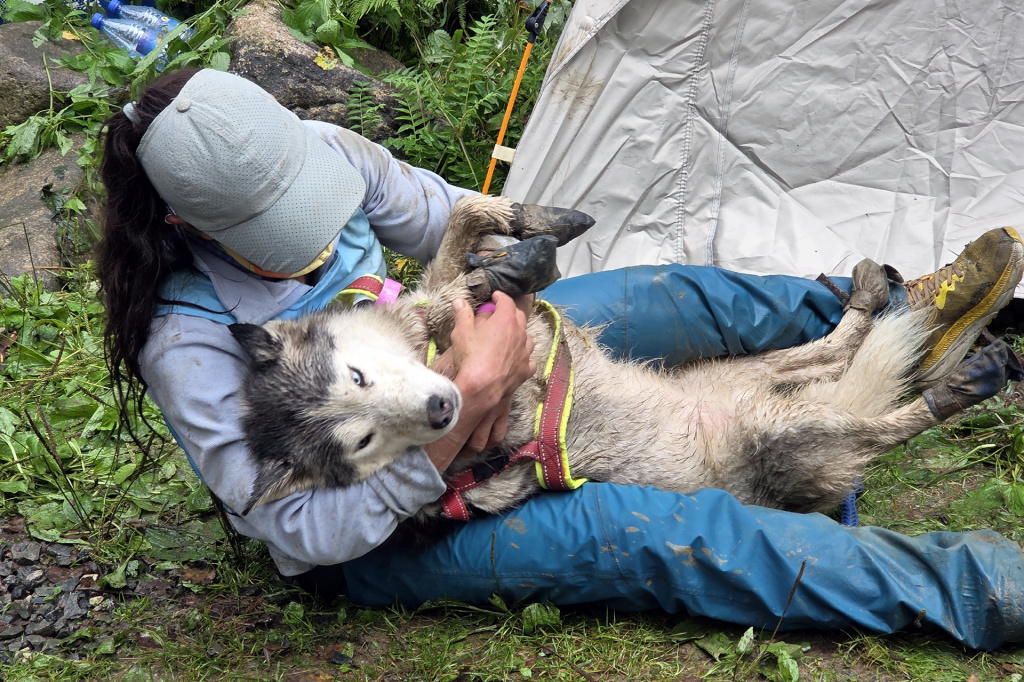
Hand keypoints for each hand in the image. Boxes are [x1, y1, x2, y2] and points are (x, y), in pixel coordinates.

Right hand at [424, 292, 534, 469]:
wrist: (481, 387)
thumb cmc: (471, 356)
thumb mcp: (461, 332)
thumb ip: (462, 314)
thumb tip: (459, 301)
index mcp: (506, 320)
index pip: (506, 301)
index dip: (500, 297)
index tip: (495, 296)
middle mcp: (520, 334)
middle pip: (520, 317)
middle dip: (510, 313)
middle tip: (500, 314)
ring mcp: (525, 353)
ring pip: (527, 338)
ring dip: (520, 334)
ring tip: (510, 337)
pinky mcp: (526, 370)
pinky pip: (529, 360)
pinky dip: (524, 357)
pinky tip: (518, 360)